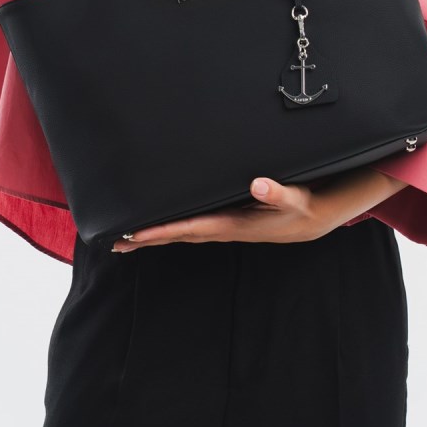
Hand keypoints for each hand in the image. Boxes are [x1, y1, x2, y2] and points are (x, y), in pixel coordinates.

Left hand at [111, 177, 340, 251]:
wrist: (310, 220)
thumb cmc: (300, 207)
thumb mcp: (293, 198)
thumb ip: (276, 191)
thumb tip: (258, 183)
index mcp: (232, 223)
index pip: (188, 228)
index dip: (161, 231)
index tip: (135, 234)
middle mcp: (222, 229)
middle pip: (177, 235)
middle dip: (147, 239)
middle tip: (116, 243)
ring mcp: (223, 228)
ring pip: (181, 233)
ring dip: (155, 236)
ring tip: (127, 239)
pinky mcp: (226, 222)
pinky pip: (191, 228)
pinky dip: (171, 229)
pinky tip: (159, 228)